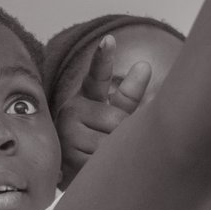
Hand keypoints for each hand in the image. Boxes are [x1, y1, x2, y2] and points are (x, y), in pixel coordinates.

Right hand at [59, 35, 153, 174]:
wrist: (69, 169)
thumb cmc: (96, 135)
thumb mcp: (114, 114)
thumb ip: (128, 94)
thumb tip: (144, 64)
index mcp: (87, 95)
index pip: (96, 74)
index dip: (103, 57)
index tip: (109, 40)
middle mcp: (72, 108)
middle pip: (117, 120)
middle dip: (121, 134)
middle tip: (106, 140)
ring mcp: (66, 132)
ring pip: (109, 142)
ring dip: (111, 153)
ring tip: (97, 154)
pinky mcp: (66, 155)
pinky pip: (100, 161)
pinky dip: (102, 166)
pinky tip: (91, 165)